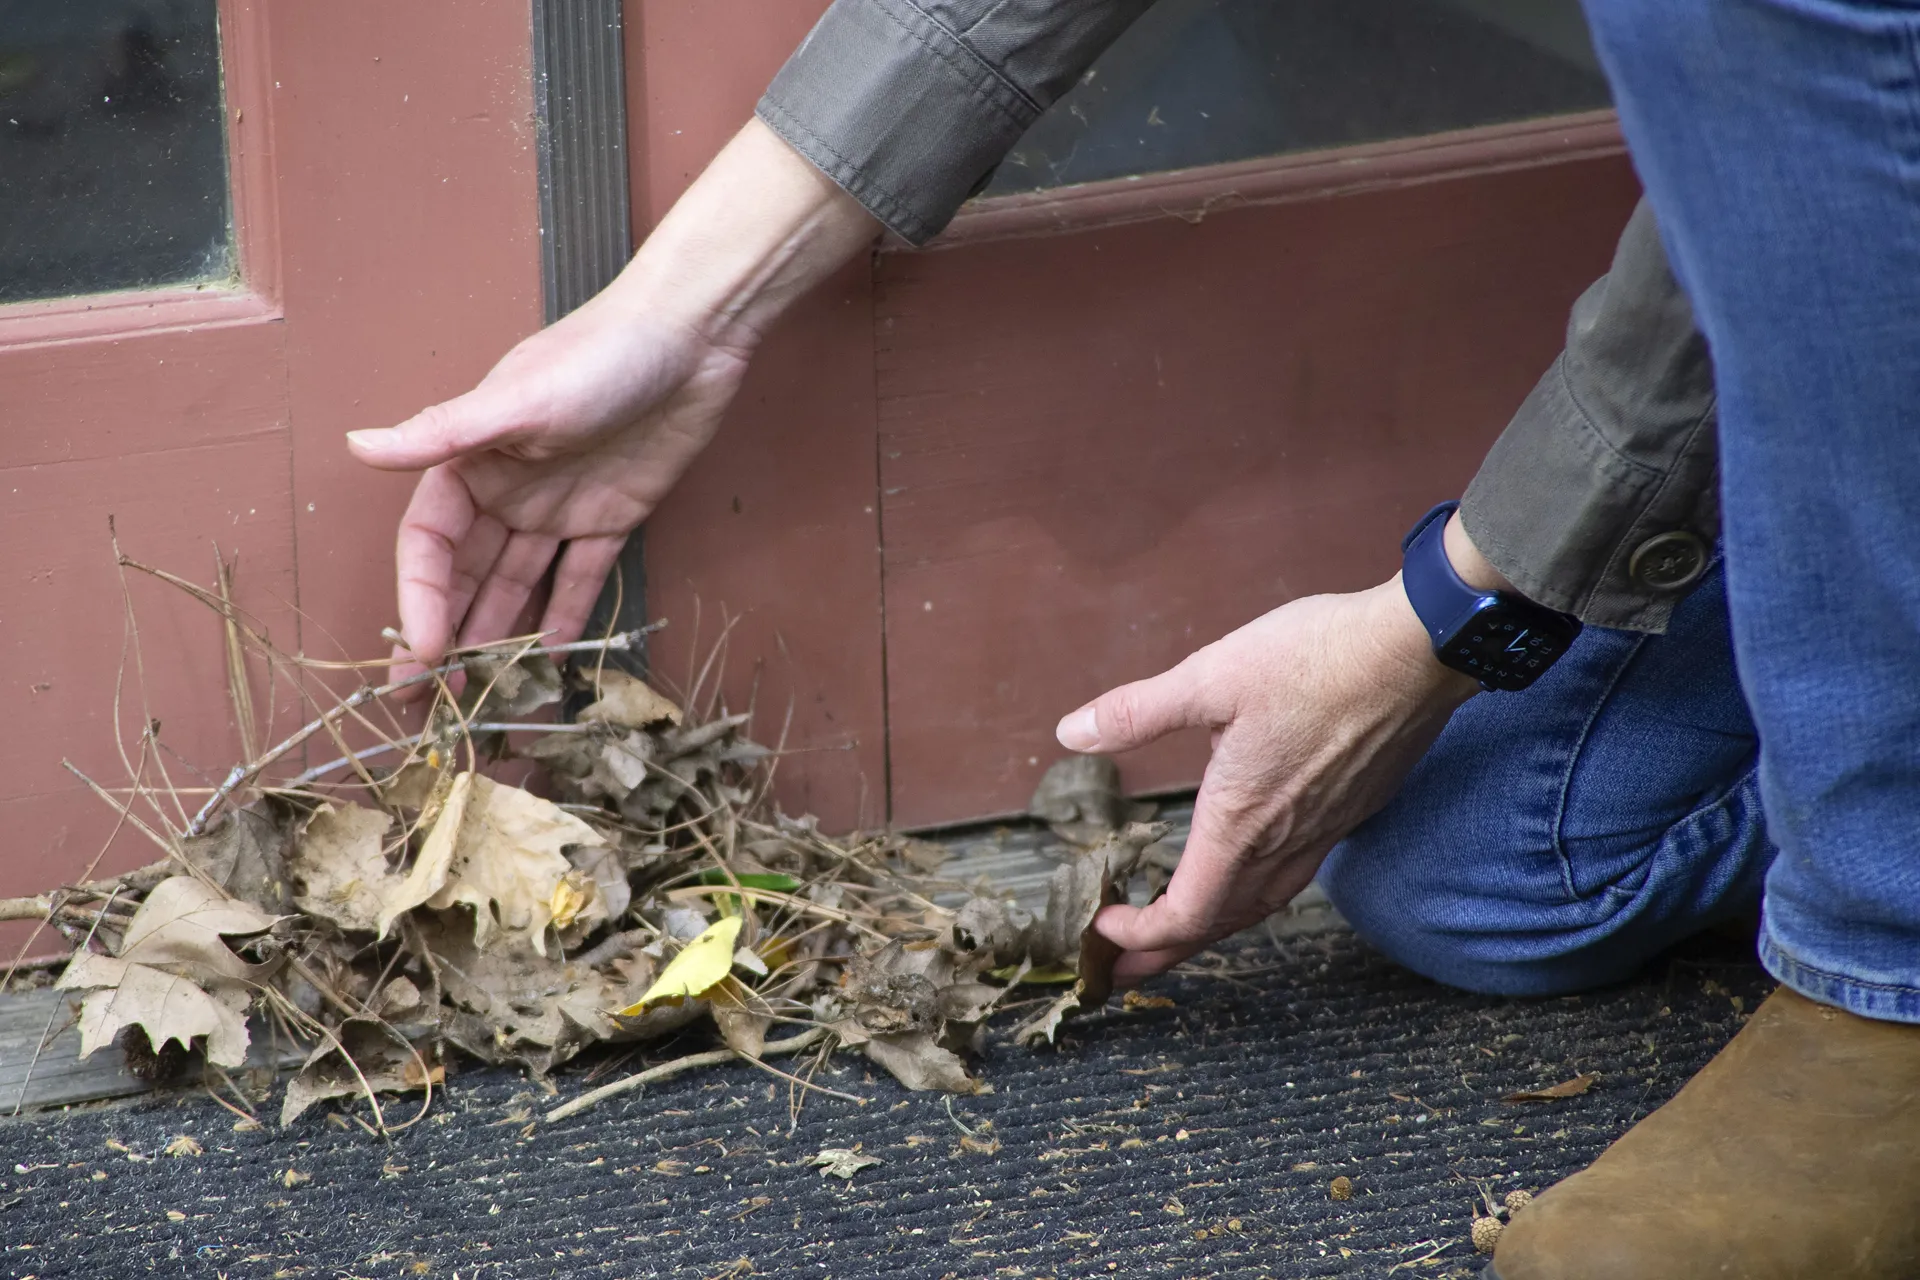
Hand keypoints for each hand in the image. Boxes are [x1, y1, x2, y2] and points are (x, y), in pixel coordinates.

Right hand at [347, 120, 877, 681]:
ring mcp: (558, 508)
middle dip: (447, 636)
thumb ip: (443, 434)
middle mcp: (507, 490)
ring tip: (488, 698)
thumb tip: (356, 447)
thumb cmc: (598, 356)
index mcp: (471, 460)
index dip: (421, 599)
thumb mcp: (519, 399)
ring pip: (518, 585)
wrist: (691, 338)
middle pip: (467, 575)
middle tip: (431, 704)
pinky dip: (566, 616)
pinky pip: (580, 578)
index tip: (422, 655)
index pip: (430, 544)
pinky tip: (551, 662)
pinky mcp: (612, 518)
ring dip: (500, 637)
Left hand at [1055, 577, 1479, 985]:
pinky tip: (1246, 874)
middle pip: (1220, 924)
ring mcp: (1324, 830)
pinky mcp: (1351, 810)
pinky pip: (1293, 877)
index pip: (1185, 914)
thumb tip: (1070, 733)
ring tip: (1180, 935)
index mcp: (1241, 820)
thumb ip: (1137, 712)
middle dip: (1166, 952)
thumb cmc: (1316, 659)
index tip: (1102, 926)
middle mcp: (1286, 842)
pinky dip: (1253, 896)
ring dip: (1213, 927)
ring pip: (1260, 904)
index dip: (1139, 934)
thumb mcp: (1210, 676)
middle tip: (1126, 970)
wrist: (1417, 651)